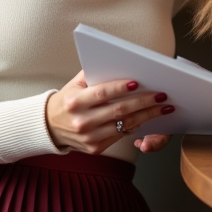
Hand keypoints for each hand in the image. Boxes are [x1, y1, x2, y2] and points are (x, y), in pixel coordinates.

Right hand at [46, 71, 174, 154]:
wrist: (50, 127)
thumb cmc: (67, 101)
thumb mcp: (74, 85)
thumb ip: (93, 74)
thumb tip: (119, 63)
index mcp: (75, 102)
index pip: (102, 93)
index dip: (121, 87)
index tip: (138, 82)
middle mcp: (82, 121)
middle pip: (119, 110)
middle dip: (144, 102)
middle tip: (161, 95)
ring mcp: (89, 137)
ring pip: (124, 124)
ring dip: (146, 116)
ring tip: (162, 107)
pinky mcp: (95, 148)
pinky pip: (120, 135)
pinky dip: (135, 126)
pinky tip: (146, 118)